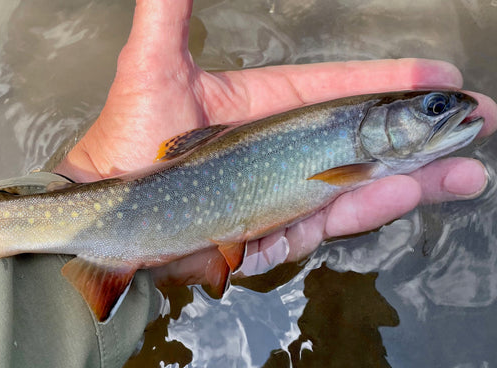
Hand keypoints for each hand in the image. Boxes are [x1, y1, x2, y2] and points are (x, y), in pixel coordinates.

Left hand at [55, 0, 496, 285]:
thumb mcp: (149, 66)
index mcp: (263, 109)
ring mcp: (279, 192)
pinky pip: (328, 220)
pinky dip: (369, 208)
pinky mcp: (273, 232)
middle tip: (477, 122)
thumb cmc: (126, 141)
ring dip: (416, 177)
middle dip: (421, 135)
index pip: (334, 90)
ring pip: (358, 184)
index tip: (433, 75)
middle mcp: (279, 150)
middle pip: (361, 140)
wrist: (111, 212)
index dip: (384, 83)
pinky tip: (408, 193)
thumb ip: (171, 12)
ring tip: (467, 170)